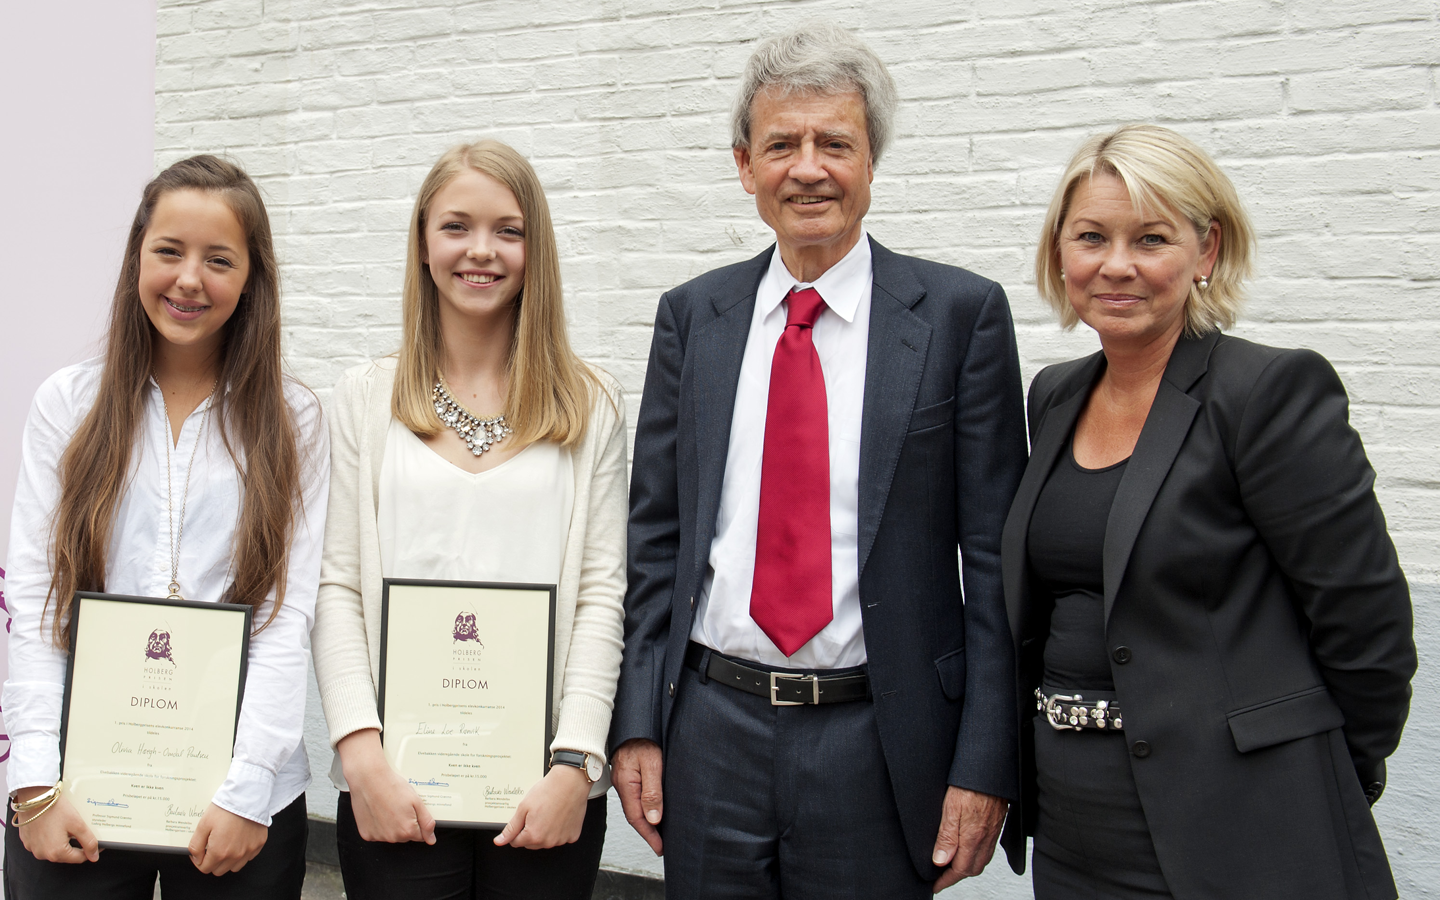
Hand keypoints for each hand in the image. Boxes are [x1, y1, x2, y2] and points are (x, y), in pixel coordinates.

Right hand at [15, 788, 98, 863]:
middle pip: (66, 855)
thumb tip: (94, 856)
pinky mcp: (27, 841)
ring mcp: (33, 848)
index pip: (79, 858)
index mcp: (56, 853)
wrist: (34, 797)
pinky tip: (53, 826)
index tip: (95, 843)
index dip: (90, 850)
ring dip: (62, 842)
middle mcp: (42, 854)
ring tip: (66, 826)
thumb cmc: (54, 809)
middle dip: (75, 844)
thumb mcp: (77, 824)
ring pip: (54, 850)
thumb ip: (88, 842)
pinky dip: (50, 838)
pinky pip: (42, 844)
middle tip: (79, 830)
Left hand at [188, 804, 266, 875]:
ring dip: (227, 861)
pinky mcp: (258, 845)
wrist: (247, 797)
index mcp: (219, 852)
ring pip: (234, 867)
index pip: (205, 868)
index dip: (199, 861)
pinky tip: (238, 841)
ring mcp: (248, 851)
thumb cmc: (225, 809)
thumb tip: (196, 858)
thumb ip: (195, 846)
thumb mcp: (203, 825)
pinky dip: (242, 854)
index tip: (201, 851)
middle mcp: (235, 856)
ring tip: (226, 845)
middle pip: (218, 870)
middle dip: (212, 862)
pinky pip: (247, 858)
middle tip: (212, 847)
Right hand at [338, 728, 436, 843]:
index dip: (418, 823)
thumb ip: (426, 822)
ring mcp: (378, 836)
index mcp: (407, 830)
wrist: (369, 779)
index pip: (420, 836)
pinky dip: (379, 826)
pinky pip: (377, 833)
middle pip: (405, 836)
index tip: (412, 812)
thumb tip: (431, 839)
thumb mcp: (417, 801)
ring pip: (391, 835)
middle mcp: (392, 837)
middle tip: (400, 807)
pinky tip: (378, 812)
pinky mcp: (366, 834)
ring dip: (392, 825)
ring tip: (388, 807)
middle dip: (405, 824)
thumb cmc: (391, 787)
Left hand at [494, 764, 590, 848]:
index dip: (516, 831)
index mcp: (533, 836)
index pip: (516, 842)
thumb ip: (511, 828)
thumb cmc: (548, 792)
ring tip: (548, 813)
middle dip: (530, 832)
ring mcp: (562, 840)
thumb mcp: (523, 808)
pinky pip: (561, 837)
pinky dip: (559, 830)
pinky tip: (559, 816)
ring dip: (545, 832)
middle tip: (536, 814)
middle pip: (531, 844)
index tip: (522, 820)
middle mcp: (548, 842)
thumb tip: (499, 841)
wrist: (570, 782)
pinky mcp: (573, 836)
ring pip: (546, 841)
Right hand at [612, 738, 663, 854]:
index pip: (637, 818)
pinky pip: (635, 798)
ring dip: (646, 822)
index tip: (659, 847)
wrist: (634, 723)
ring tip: (658, 834)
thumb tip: (653, 818)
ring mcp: (625, 781)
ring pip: (634, 808)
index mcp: (627, 785)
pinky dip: (644, 809)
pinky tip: (652, 812)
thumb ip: (652, 791)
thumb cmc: (643, 739)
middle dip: (647, 833)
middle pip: (634, 816)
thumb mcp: (652, 764)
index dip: (649, 835)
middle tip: (660, 846)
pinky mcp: (628, 776)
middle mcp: (623, 785)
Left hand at [931, 786, 1006, 892]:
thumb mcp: (950, 809)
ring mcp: (992, 833)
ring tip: (953, 866)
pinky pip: (988, 850)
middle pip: (971, 869)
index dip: (946, 880)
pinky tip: (970, 849)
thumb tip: (939, 861)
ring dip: (967, 868)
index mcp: (972, 837)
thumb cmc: (971, 784)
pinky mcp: (997, 826)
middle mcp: (985, 839)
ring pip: (981, 861)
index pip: (958, 869)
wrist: (991, 770)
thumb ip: (946, 837)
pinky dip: (977, 856)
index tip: (936, 885)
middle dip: (956, 877)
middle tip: (942, 877)